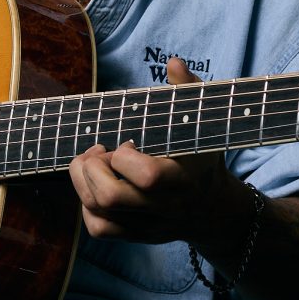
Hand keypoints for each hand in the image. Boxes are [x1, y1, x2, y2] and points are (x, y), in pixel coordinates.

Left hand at [68, 58, 247, 245]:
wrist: (214, 210)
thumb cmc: (203, 159)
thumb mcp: (203, 124)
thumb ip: (188, 93)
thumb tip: (173, 63)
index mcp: (182, 180)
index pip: (147, 177)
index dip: (124, 158)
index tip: (127, 142)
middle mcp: (163, 208)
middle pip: (110, 198)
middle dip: (92, 168)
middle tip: (101, 153)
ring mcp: (147, 226)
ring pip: (98, 214)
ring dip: (83, 182)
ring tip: (95, 164)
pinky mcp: (135, 236)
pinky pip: (99, 229)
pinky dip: (87, 207)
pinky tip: (96, 186)